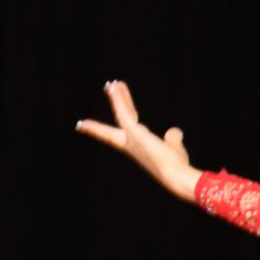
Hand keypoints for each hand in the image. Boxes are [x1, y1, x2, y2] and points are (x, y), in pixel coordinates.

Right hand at [74, 80, 201, 200]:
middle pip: (121, 118)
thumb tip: (174, 131)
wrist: (176, 176)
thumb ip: (172, 139)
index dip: (100, 129)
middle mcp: (130, 143)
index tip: (82, 124)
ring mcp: (131, 138)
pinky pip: (124, 113)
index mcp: (136, 147)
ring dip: (117, 97)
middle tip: (109, 86)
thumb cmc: (175, 166)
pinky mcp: (135, 133)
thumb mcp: (173, 148)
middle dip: (116, 102)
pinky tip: (117, 87)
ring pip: (122, 114)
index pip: (116, 135)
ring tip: (112, 83)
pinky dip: (119, 100)